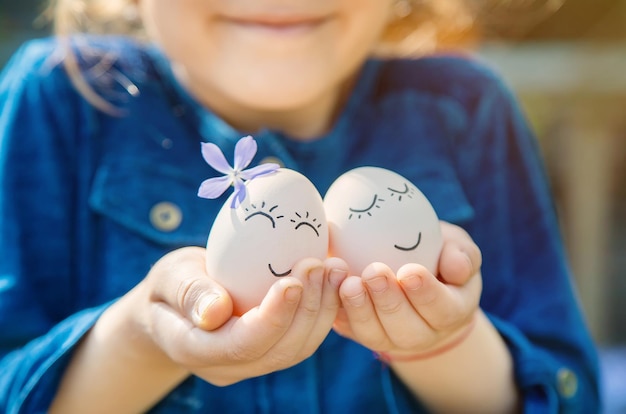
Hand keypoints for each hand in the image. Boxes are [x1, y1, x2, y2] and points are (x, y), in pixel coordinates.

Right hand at [133, 247, 347, 385]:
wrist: (174, 307)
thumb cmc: (169, 284)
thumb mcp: (169, 277)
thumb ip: (188, 292)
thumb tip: (216, 312)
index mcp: (194, 349)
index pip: (242, 344)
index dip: (272, 317)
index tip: (292, 281)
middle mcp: (227, 366)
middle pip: (278, 350)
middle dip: (306, 308)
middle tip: (322, 264)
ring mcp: (251, 364)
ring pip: (297, 349)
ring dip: (322, 308)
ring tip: (334, 267)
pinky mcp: (270, 352)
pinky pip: (302, 339)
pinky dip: (322, 310)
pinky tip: (332, 279)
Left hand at [333, 221, 481, 357]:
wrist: (409, 274)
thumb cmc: (438, 256)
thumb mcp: (457, 249)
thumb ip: (463, 255)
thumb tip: (456, 266)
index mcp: (451, 312)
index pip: (442, 310)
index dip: (426, 294)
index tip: (410, 271)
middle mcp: (421, 334)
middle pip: (406, 328)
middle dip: (388, 302)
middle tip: (374, 273)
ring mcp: (389, 338)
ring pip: (374, 334)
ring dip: (360, 309)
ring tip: (349, 283)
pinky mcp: (360, 332)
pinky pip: (348, 328)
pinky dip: (338, 310)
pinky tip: (329, 287)